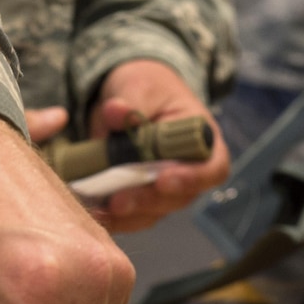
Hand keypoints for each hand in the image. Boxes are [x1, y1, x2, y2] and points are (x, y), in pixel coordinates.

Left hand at [89, 59, 230, 233]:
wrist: (130, 97)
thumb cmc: (149, 89)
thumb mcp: (141, 86)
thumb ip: (132, 100)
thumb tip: (116, 111)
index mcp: (204, 142)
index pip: (213, 169)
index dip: (192, 179)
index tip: (163, 179)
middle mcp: (189, 172)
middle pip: (178, 198)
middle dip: (147, 201)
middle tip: (119, 200)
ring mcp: (164, 190)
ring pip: (151, 212)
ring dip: (125, 215)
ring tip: (99, 208)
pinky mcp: (139, 199)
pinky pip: (129, 216)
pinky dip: (111, 217)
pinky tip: (91, 211)